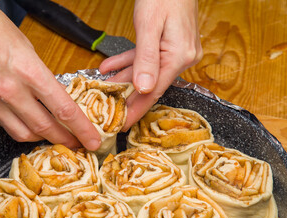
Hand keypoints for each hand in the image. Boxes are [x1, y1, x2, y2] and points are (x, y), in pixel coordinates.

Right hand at [0, 0, 100, 149]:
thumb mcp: (29, 49)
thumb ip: (41, 77)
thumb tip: (54, 98)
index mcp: (29, 72)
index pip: (64, 110)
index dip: (82, 129)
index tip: (92, 140)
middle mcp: (10, 90)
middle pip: (46, 127)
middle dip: (66, 139)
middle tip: (77, 144)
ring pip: (24, 134)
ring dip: (43, 138)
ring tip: (55, 136)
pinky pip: (5, 125)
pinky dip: (21, 129)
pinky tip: (29, 125)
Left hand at [99, 0, 201, 130]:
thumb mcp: (149, 25)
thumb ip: (146, 58)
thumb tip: (143, 88)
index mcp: (178, 56)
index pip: (154, 91)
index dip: (137, 109)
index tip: (124, 124)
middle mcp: (181, 57)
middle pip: (150, 84)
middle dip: (128, 96)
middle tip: (111, 111)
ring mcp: (176, 51)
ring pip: (146, 71)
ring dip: (125, 77)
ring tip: (105, 86)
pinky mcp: (170, 44)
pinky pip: (147, 58)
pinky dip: (130, 62)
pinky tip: (112, 66)